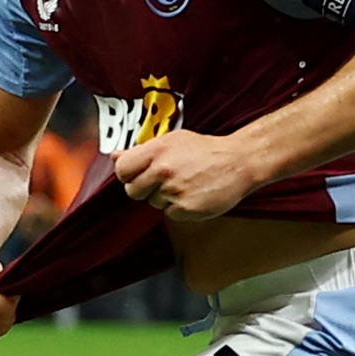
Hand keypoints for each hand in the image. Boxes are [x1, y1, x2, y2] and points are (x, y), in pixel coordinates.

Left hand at [107, 128, 264, 221]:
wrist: (238, 161)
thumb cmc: (207, 150)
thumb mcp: (172, 141)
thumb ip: (142, 150)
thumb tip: (115, 155)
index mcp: (157, 151)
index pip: (122, 169)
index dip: (127, 174)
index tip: (135, 174)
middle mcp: (163, 170)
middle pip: (133, 191)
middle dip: (144, 188)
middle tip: (163, 180)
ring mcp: (174, 191)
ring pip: (153, 203)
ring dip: (164, 198)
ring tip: (184, 184)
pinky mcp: (186, 209)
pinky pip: (170, 214)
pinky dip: (179, 208)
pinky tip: (192, 194)